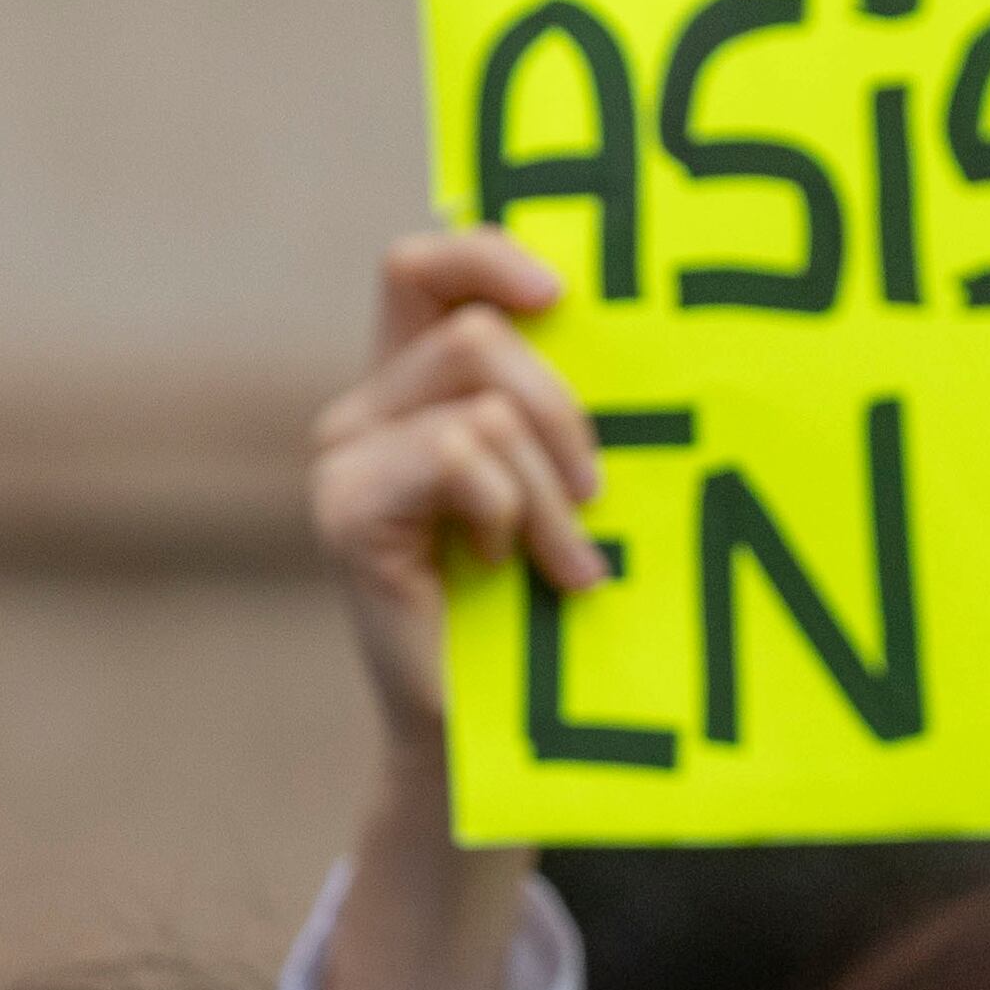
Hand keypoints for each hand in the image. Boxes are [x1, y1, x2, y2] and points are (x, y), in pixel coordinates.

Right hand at [308, 228, 606, 740]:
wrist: (492, 735)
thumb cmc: (549, 608)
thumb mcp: (568, 486)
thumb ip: (565, 409)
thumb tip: (645, 337)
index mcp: (420, 384)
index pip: (426, 266)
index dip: (489, 254)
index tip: (562, 299)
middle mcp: (370, 406)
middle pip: (475, 331)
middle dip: (562, 411)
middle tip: (595, 495)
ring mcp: (347, 455)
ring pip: (480, 404)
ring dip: (551, 492)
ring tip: (567, 564)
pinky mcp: (345, 508)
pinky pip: (456, 457)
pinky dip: (508, 513)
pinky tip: (505, 568)